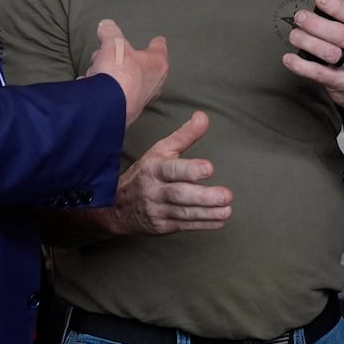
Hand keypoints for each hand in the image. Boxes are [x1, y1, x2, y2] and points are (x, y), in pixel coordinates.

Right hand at [84, 19, 167, 125]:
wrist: (108, 106)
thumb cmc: (119, 72)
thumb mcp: (113, 44)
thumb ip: (110, 32)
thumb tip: (105, 25)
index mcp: (157, 64)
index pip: (159, 49)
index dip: (156, 43)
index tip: (158, 40)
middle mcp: (153, 83)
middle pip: (141, 66)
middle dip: (124, 59)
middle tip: (110, 53)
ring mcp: (140, 99)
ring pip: (126, 81)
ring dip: (111, 74)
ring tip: (97, 70)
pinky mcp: (126, 111)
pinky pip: (114, 95)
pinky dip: (105, 89)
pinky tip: (94, 87)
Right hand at [100, 111, 231, 235]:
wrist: (116, 207)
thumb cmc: (144, 173)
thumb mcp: (160, 151)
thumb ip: (184, 135)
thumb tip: (204, 116)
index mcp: (154, 169)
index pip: (172, 170)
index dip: (190, 170)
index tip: (209, 168)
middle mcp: (154, 190)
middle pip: (179, 194)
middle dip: (204, 196)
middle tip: (226, 195)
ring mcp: (158, 211)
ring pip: (184, 213)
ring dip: (208, 213)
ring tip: (227, 210)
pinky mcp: (162, 226)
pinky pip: (185, 226)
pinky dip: (204, 224)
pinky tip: (220, 220)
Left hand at [281, 0, 343, 110]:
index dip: (338, 6)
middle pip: (340, 35)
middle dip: (316, 24)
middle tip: (299, 16)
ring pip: (328, 54)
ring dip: (307, 42)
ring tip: (294, 34)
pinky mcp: (340, 84)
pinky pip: (319, 75)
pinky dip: (301, 66)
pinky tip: (289, 58)